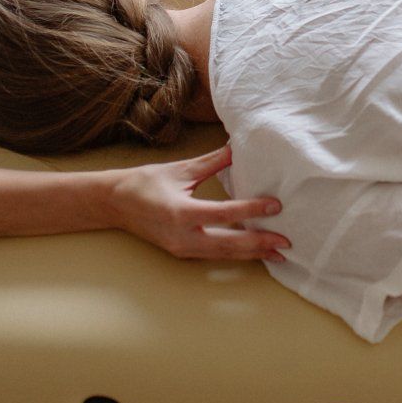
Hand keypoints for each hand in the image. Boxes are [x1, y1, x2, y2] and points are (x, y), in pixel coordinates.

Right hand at [103, 144, 291, 261]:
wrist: (115, 204)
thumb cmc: (145, 183)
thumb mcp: (180, 170)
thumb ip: (212, 162)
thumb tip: (238, 147)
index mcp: (182, 212)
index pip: (225, 213)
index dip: (252, 210)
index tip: (275, 206)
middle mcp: (183, 236)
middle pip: (229, 244)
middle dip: (259, 244)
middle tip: (286, 242)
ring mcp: (183, 248)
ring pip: (224, 254)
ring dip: (252, 253)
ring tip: (277, 253)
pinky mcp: (182, 252)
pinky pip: (214, 255)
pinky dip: (236, 253)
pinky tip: (253, 251)